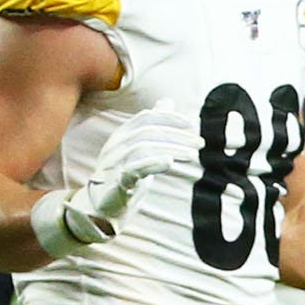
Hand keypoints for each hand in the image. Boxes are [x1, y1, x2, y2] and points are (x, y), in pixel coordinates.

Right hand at [30, 107, 201, 256]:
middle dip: (177, 136)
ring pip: (144, 148)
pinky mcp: (118, 183)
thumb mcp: (139, 145)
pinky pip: (133, 169)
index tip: (191, 125)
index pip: (146, 118)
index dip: (169, 118)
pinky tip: (170, 163)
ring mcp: (114, 163)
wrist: (104, 204)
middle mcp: (116, 145)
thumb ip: (152, 125)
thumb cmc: (124, 171)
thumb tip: (167, 101)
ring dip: (172, 149)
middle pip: (148, 132)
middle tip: (200, 143)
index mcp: (122, 135)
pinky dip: (153, 164)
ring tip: (193, 155)